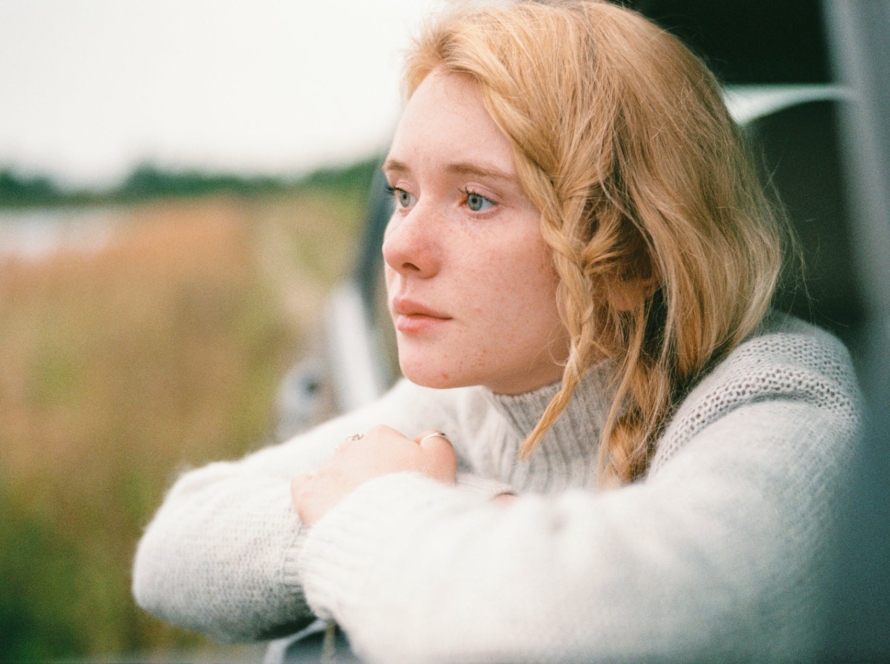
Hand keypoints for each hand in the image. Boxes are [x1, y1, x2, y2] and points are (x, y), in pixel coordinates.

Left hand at [291, 425, 456, 526]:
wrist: (391, 533)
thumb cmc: (420, 497)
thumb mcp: (443, 461)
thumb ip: (434, 440)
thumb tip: (424, 437)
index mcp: (381, 436)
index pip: (387, 442)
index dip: (397, 463)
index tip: (404, 482)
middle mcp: (350, 448)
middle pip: (359, 454)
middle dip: (368, 471)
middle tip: (384, 498)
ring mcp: (327, 471)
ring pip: (334, 470)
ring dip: (343, 483)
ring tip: (360, 510)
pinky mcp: (308, 496)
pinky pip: (303, 484)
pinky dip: (310, 489)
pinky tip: (322, 501)